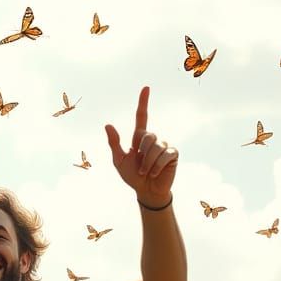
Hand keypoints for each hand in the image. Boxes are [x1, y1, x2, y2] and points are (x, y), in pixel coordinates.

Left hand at [105, 86, 177, 206]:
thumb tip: (107, 125)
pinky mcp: (172, 154)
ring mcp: (164, 146)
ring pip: (156, 147)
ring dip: (148, 163)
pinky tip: (155, 173)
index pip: (142, 117)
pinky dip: (157, 166)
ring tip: (147, 173)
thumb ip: (114, 144)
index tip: (146, 88)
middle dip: (142, 154)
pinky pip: (165, 155)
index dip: (143, 103)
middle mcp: (153, 139)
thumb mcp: (119, 161)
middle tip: (140, 169)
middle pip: (148, 136)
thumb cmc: (132, 177)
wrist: (146, 191)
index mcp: (139, 138)